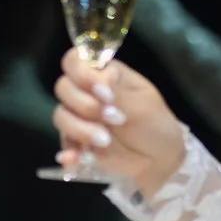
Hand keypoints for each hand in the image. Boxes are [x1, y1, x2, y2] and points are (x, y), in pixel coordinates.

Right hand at [52, 48, 186, 193]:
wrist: (158, 159)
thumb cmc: (155, 124)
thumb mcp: (143, 105)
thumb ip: (118, 91)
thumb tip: (99, 79)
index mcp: (104, 74)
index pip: (75, 60)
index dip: (81, 73)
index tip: (103, 92)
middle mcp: (86, 92)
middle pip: (63, 87)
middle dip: (85, 104)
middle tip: (113, 118)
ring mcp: (80, 117)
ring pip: (61, 116)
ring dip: (80, 129)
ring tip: (105, 141)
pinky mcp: (77, 141)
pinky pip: (63, 144)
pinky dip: (69, 152)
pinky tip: (76, 158)